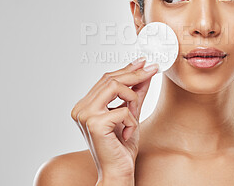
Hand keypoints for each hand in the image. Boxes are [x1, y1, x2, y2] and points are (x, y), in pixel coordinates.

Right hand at [71, 57, 157, 181]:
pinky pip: (123, 109)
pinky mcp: (94, 123)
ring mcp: (85, 115)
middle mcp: (81, 108)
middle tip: (152, 69)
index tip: (143, 62)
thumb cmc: (121, 147)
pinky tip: (127, 133)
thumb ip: (136, 94)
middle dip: (135, 74)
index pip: (106, 79)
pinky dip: (132, 120)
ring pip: (115, 86)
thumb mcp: (131, 114)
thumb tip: (145, 73)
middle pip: (110, 78)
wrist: (118, 171)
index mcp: (86, 105)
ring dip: (133, 99)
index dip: (127, 69)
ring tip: (134, 114)